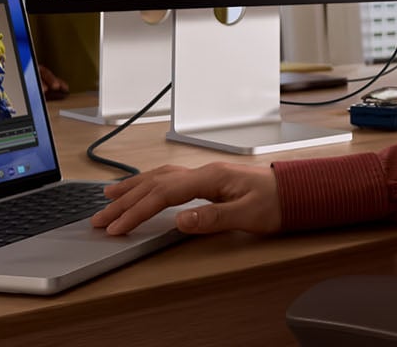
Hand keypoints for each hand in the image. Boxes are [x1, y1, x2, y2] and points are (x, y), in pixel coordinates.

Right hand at [92, 162, 282, 236]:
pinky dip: (149, 183)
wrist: (298, 190)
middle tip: (98, 217)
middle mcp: (203, 171)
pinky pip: (170, 178)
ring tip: (107, 197)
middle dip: (124, 200)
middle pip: (154, 183)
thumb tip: (179, 220)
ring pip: (159, 177)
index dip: (136, 210)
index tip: (116, 226)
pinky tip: (141, 188)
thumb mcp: (248, 215)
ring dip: (132, 188)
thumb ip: (212, 218)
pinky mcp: (208, 180)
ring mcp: (205, 173)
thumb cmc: (278, 202)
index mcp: (210, 178)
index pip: (163, 194)